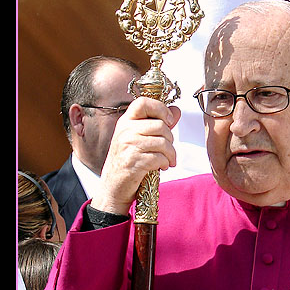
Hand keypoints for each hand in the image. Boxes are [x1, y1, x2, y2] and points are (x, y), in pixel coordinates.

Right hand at [91, 97, 180, 215]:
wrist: (113, 187)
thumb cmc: (128, 162)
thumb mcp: (139, 139)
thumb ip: (158, 124)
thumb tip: (176, 110)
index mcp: (126, 121)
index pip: (143, 102)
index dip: (160, 109)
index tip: (168, 121)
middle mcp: (125, 130)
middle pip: (160, 125)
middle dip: (170, 139)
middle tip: (168, 150)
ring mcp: (128, 146)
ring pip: (163, 142)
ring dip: (170, 154)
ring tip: (168, 160)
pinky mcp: (134, 161)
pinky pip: (159, 158)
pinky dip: (164, 164)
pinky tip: (161, 167)